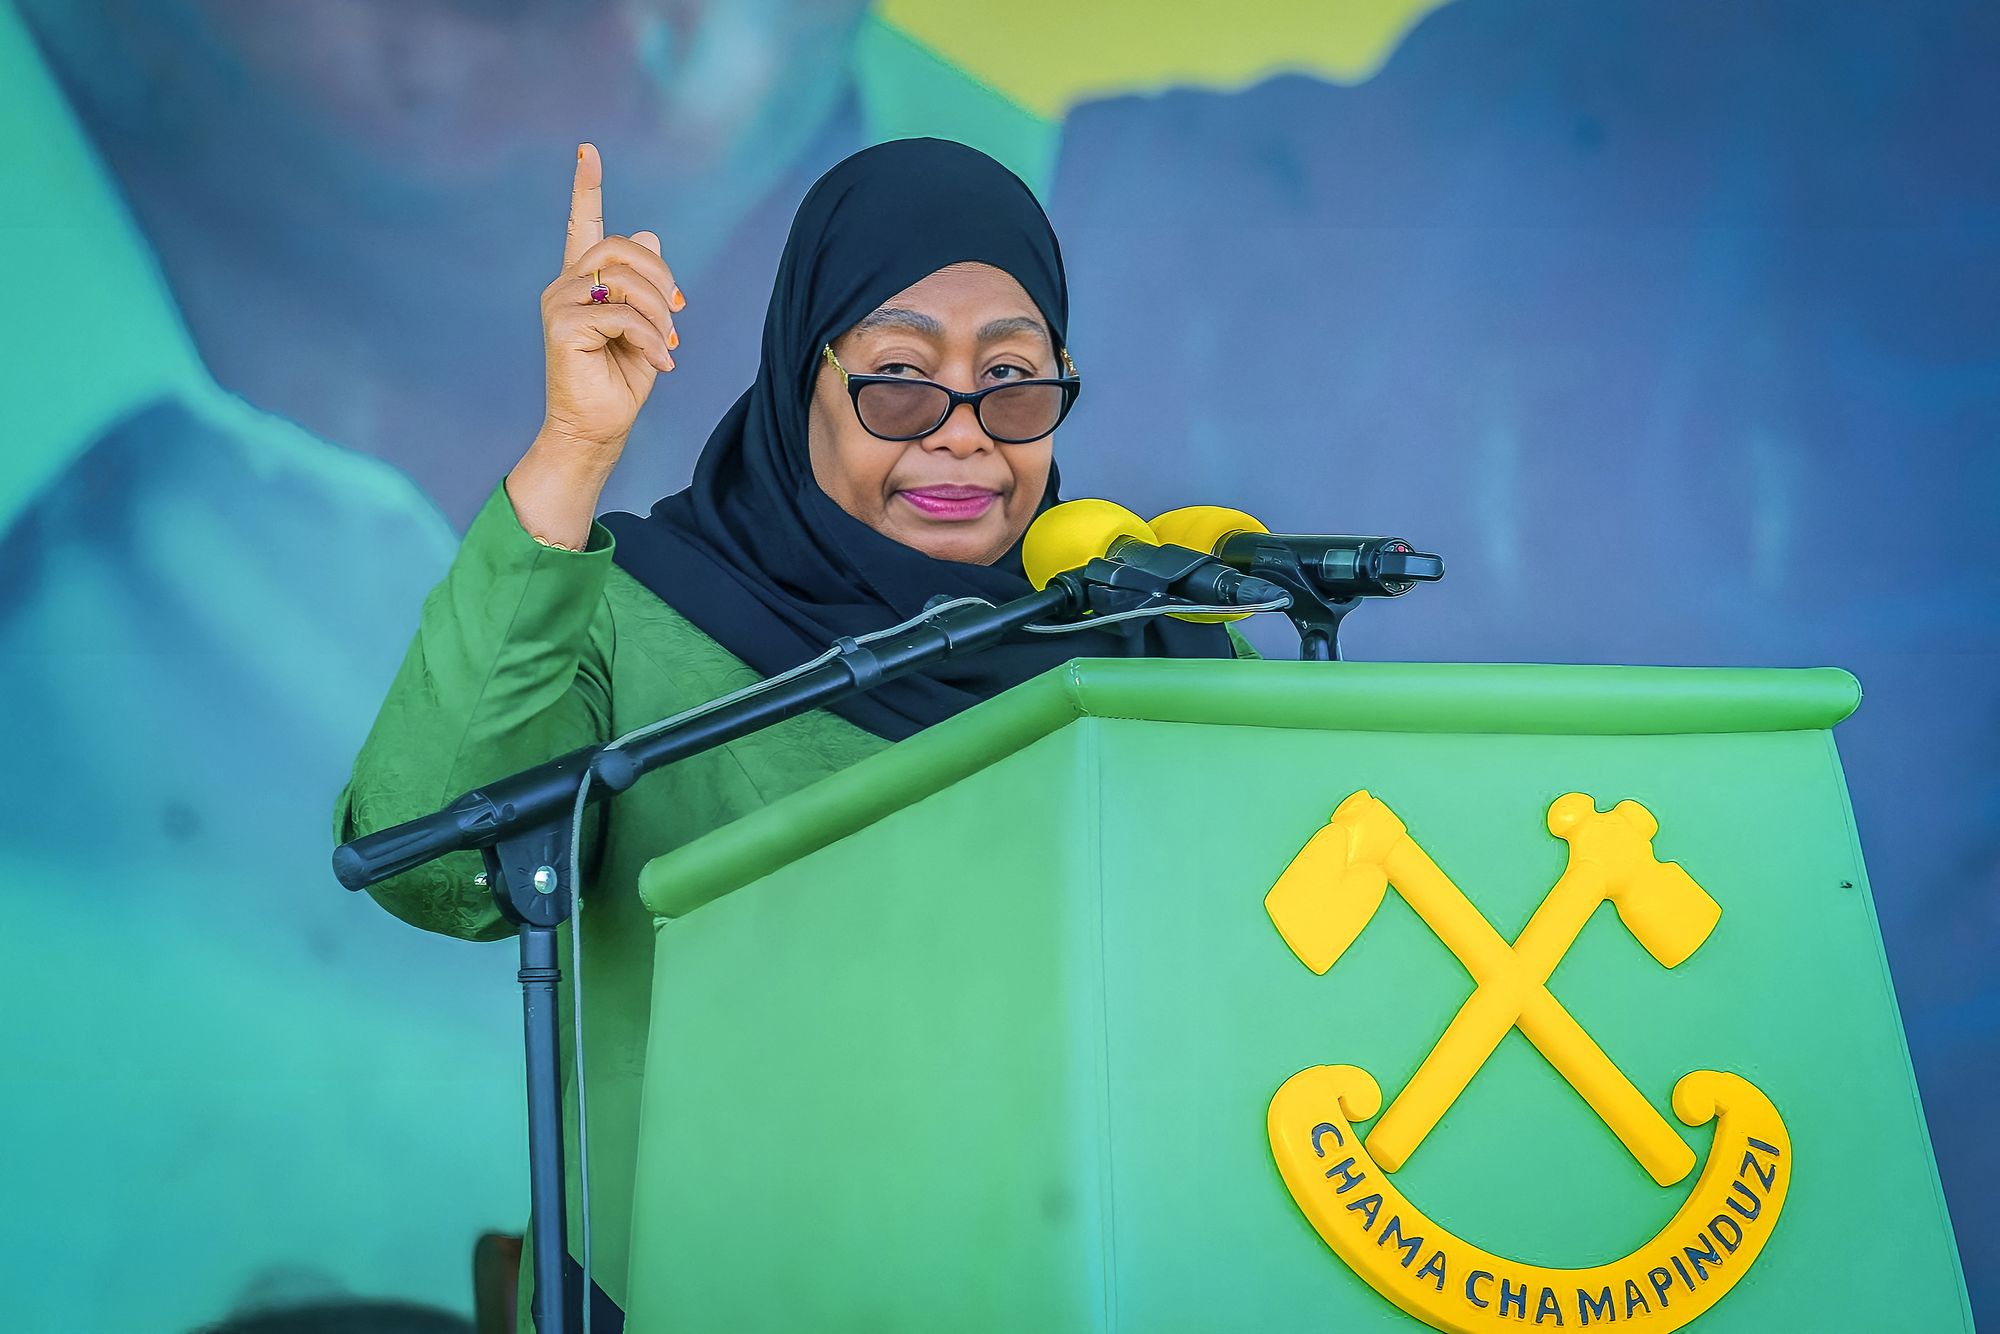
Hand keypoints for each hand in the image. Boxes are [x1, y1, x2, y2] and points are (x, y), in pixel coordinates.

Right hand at [539, 142, 683, 459]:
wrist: (598, 429)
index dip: (587, 188)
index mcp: (584, 282)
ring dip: (659, 315)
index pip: (583, 225)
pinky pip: (622, 315)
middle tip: (678, 312)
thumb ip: (647, 286)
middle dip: (660, 277)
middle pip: (620, 248)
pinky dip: (651, 338)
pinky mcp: (562, 326)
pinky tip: (661, 361)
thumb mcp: (646, 327)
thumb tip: (654, 234)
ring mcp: (558, 303)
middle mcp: (565, 285)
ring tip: (668, 345)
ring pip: (625, 282)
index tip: (588, 151)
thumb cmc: (621, 380)